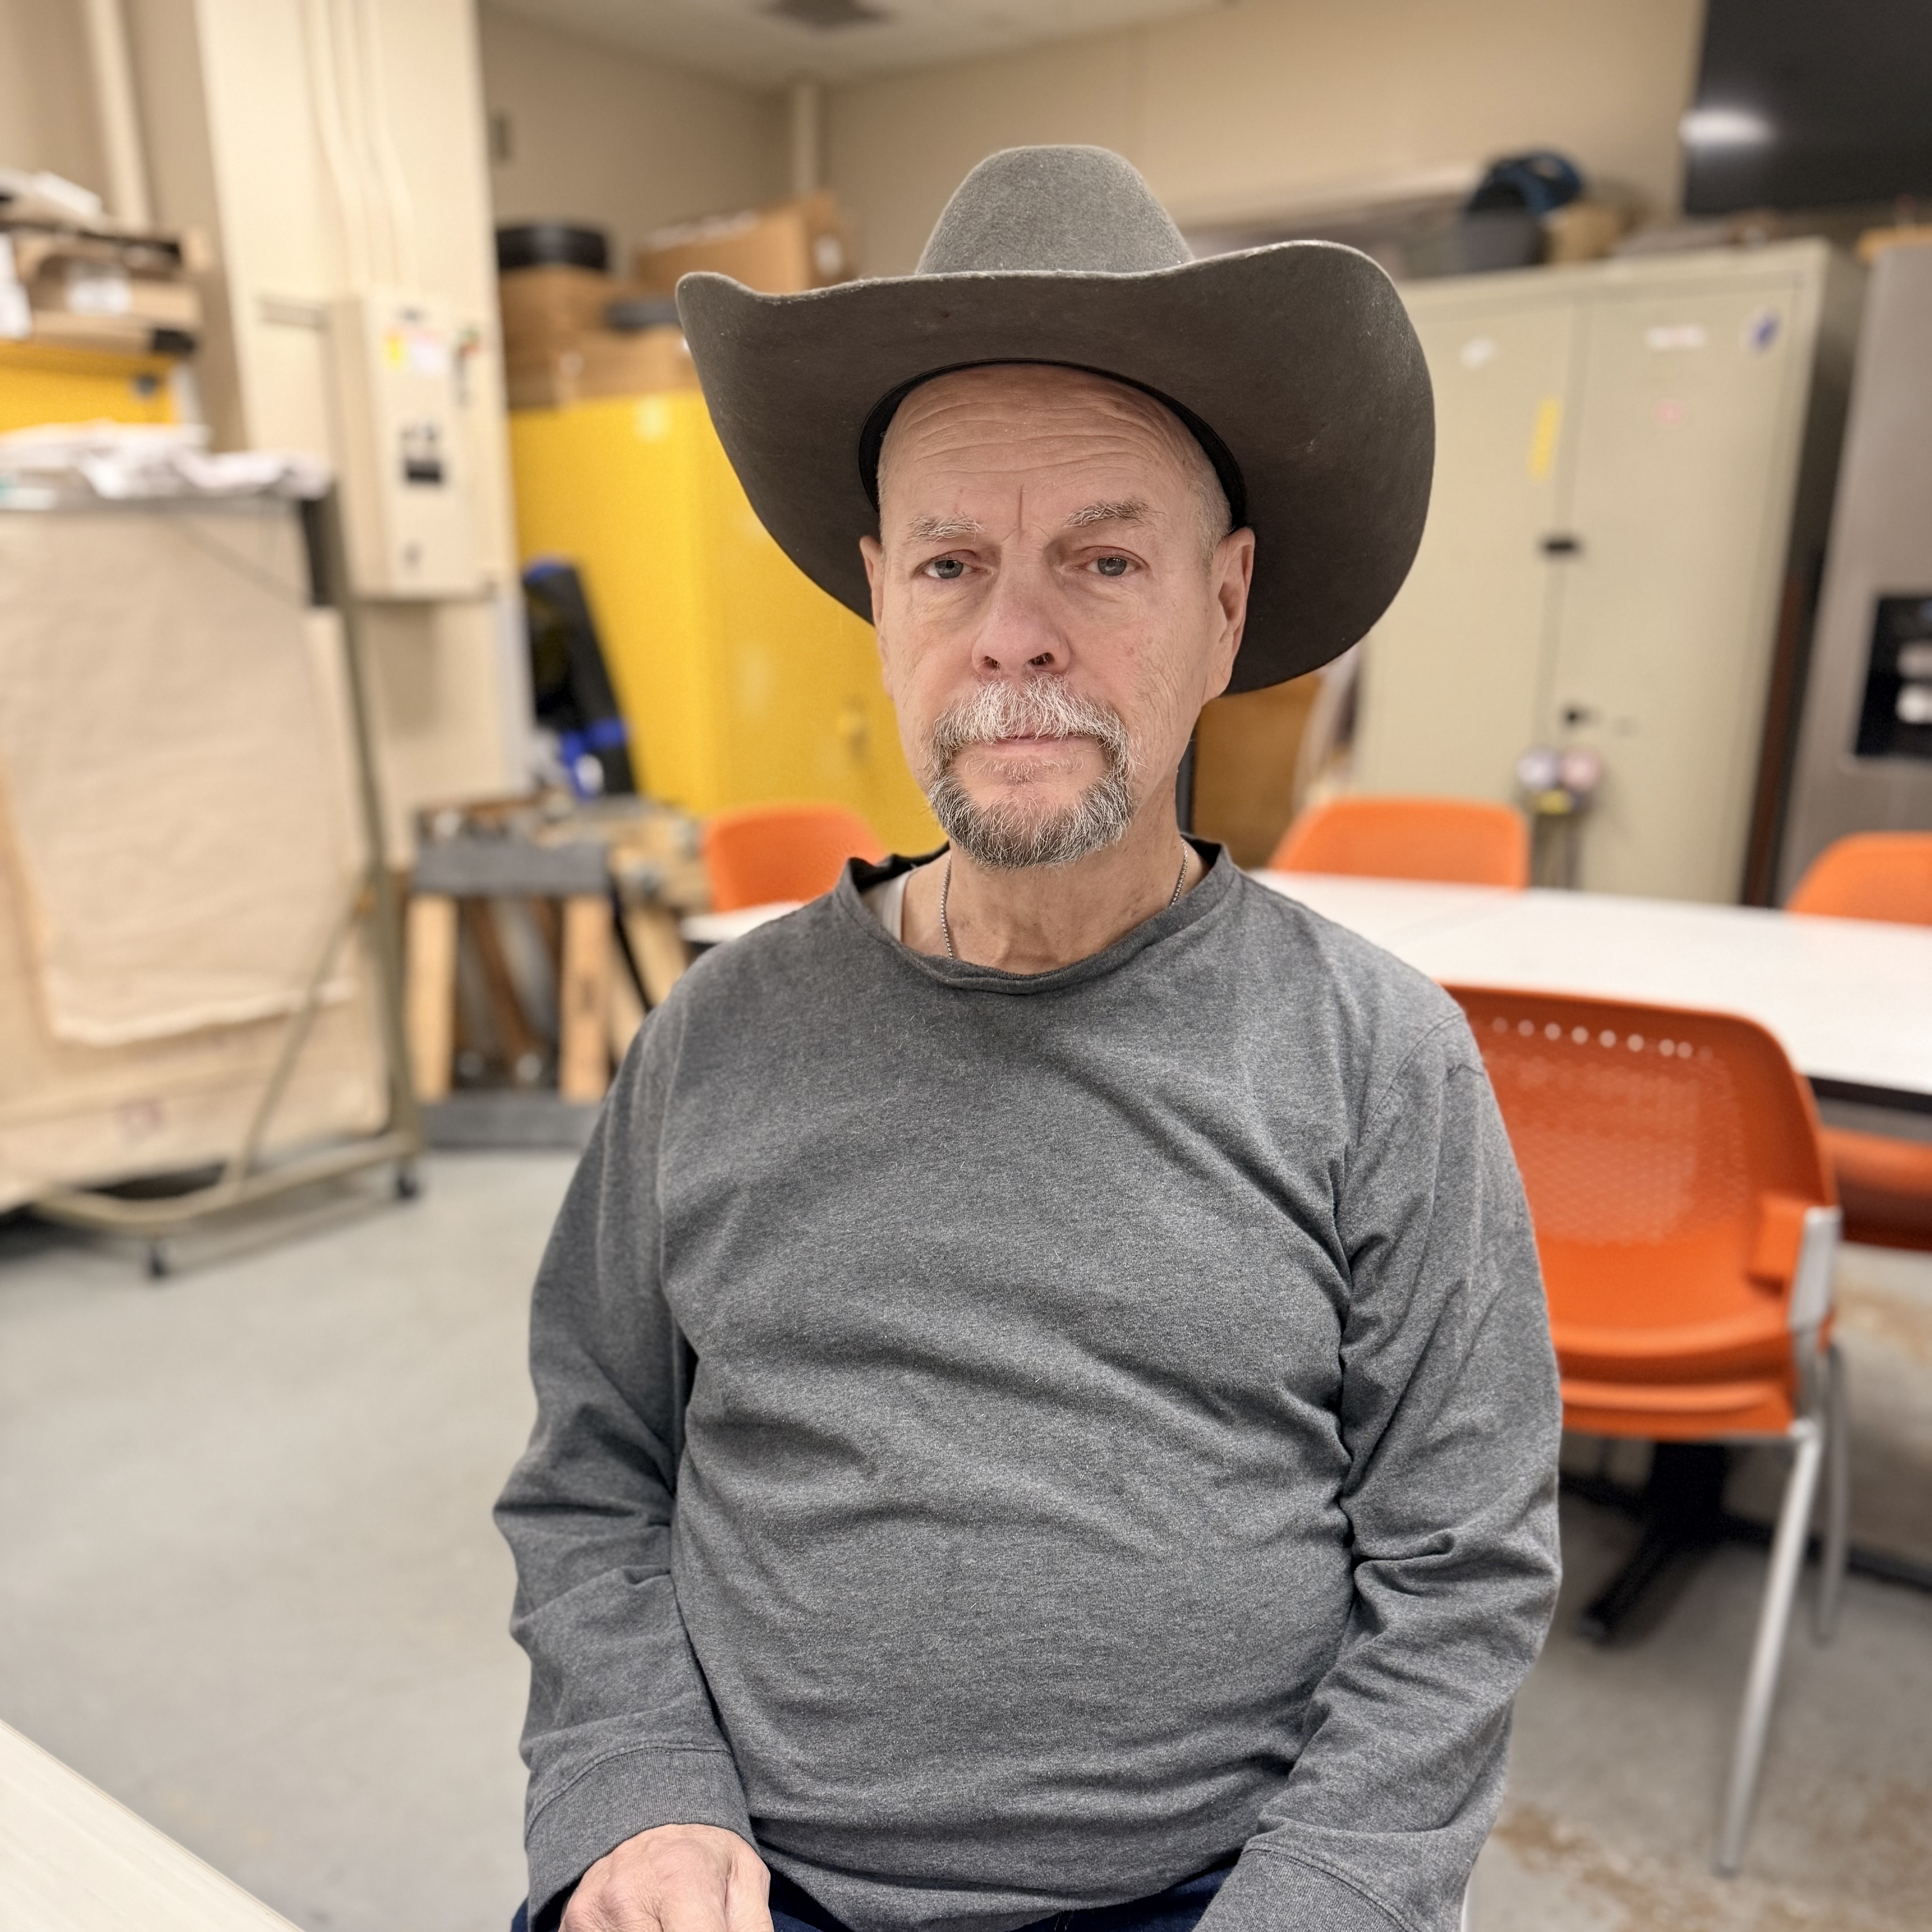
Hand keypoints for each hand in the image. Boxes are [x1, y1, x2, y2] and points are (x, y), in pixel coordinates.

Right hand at [562, 1823, 771, 1931]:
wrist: (647, 1817)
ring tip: (668, 1923)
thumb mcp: (744, 1880)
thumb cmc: (703, 1856)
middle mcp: (628, 1894)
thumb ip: (752, 1928)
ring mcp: (592, 1912)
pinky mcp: (571, 1926)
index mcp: (680, 1879)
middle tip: (691, 1924)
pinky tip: (643, 1925)